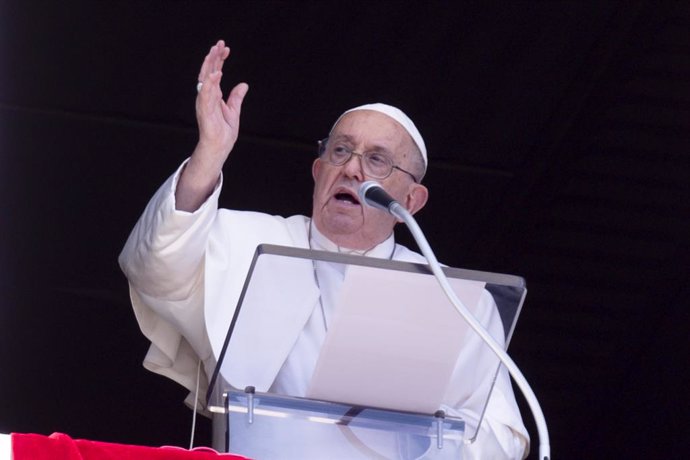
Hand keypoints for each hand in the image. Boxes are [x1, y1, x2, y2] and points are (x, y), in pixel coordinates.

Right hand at [176, 40, 248, 210]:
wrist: (220, 148)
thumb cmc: (223, 132)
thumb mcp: (234, 111)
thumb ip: (236, 97)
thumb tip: (243, 84)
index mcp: (213, 95)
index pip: (215, 72)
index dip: (219, 59)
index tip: (226, 47)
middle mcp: (207, 96)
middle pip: (208, 72)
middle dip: (213, 57)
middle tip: (219, 43)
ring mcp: (204, 103)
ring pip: (205, 80)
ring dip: (210, 65)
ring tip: (215, 52)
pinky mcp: (205, 112)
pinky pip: (206, 95)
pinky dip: (210, 84)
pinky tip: (216, 74)